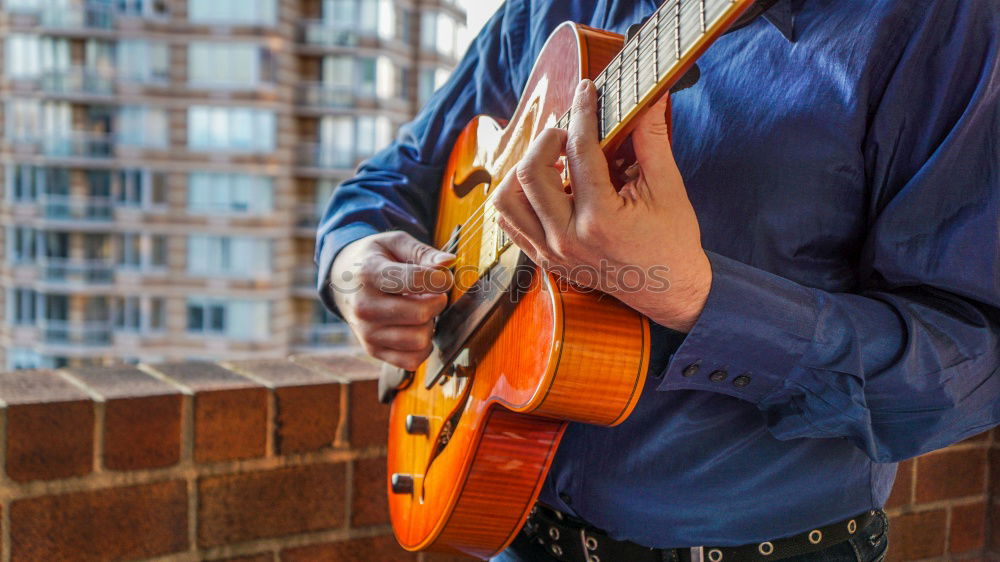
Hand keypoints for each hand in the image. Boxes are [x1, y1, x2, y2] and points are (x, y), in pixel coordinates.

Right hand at [330, 231, 453, 369]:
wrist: (342, 282)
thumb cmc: (375, 260)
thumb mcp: (394, 244)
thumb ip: (423, 252)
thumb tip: (448, 262)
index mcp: (369, 274)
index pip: (416, 280)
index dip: (441, 279)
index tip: (443, 277)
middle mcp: (363, 306)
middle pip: (421, 313)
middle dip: (438, 302)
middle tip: (432, 294)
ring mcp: (366, 332)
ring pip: (419, 340)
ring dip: (430, 325)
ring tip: (421, 310)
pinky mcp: (373, 350)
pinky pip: (413, 360)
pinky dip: (423, 346)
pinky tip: (416, 328)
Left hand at [493, 79, 710, 331]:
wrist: (670, 293)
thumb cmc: (673, 242)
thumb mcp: (668, 189)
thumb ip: (652, 140)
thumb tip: (649, 98)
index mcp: (601, 219)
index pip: (580, 151)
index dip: (583, 112)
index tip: (586, 89)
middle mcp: (568, 238)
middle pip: (529, 173)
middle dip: (546, 140)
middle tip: (568, 134)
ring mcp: (552, 252)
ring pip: (507, 200)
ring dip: (522, 171)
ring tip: (551, 161)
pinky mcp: (545, 260)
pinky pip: (510, 224)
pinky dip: (519, 198)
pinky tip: (543, 186)